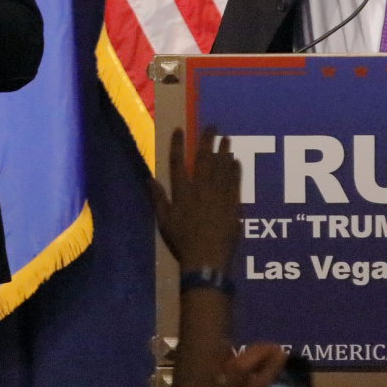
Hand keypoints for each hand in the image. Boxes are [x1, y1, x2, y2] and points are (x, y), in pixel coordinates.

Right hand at [151, 127, 241, 273]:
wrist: (207, 259)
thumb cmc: (182, 242)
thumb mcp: (164, 221)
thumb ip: (158, 198)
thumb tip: (149, 179)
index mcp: (182, 192)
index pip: (177, 162)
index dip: (178, 145)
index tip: (179, 129)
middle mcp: (201, 189)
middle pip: (204, 159)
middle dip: (207, 141)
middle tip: (212, 126)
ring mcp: (219, 195)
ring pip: (222, 167)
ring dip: (224, 151)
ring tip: (227, 138)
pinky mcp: (233, 204)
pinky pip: (235, 182)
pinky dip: (236, 170)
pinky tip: (237, 161)